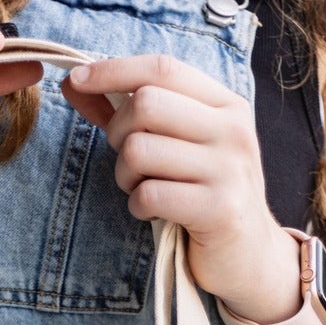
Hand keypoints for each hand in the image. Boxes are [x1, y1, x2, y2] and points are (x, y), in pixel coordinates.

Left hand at [62, 55, 300, 323]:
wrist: (250, 255)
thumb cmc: (204, 193)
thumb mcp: (178, 144)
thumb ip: (129, 111)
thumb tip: (75, 80)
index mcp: (226, 104)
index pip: (163, 69)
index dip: (114, 69)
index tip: (77, 78)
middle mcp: (232, 130)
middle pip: (145, 104)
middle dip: (118, 132)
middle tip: (129, 161)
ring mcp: (229, 169)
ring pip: (139, 150)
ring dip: (125, 175)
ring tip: (144, 188)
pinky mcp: (219, 209)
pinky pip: (149, 194)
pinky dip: (138, 206)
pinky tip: (154, 212)